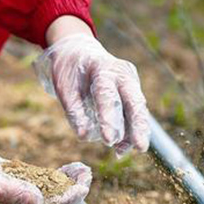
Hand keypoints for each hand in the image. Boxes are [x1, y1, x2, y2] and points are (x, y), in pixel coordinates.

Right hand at [0, 137, 91, 203]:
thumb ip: (11, 192)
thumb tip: (38, 200)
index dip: (66, 198)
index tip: (82, 187)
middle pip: (55, 202)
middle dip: (74, 190)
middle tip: (88, 175)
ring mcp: (23, 193)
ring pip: (53, 191)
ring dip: (70, 182)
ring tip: (84, 170)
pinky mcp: (22, 182)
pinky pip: (46, 182)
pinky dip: (60, 176)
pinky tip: (72, 168)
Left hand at [34, 33, 150, 155]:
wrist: (78, 51)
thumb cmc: (69, 70)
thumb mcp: (64, 87)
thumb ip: (74, 111)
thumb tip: (84, 136)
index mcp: (103, 68)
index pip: (108, 95)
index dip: (110, 119)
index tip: (109, 141)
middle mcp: (123, 74)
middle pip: (135, 102)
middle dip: (138, 126)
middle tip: (140, 148)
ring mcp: (130, 83)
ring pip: (138, 110)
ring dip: (134, 133)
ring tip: (121, 152)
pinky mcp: (132, 93)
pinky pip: (134, 114)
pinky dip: (129, 132)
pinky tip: (121, 148)